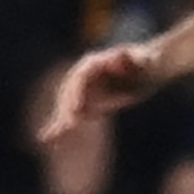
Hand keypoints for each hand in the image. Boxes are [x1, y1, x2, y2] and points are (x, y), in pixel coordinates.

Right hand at [39, 42, 166, 143]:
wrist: (147, 68)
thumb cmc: (148, 60)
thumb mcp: (148, 58)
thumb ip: (140, 57)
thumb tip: (131, 55)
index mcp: (94, 63)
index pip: (80, 78)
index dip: (77, 93)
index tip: (76, 108)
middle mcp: (83, 75)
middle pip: (70, 92)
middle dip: (67, 109)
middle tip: (68, 126)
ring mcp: (84, 89)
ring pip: (68, 105)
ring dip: (62, 119)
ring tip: (54, 135)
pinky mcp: (88, 101)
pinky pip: (71, 114)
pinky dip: (58, 126)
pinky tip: (45, 137)